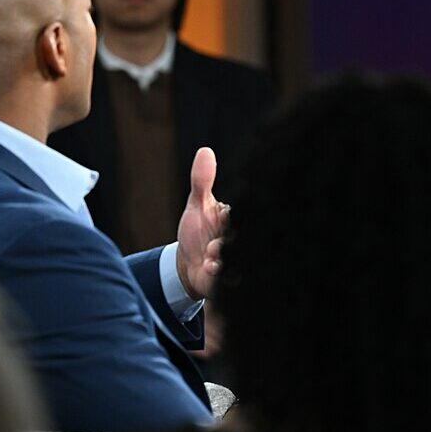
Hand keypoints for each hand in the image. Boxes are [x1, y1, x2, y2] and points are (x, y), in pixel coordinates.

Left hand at [176, 147, 228, 301]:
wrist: (190, 265)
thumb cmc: (197, 232)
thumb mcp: (197, 205)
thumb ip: (202, 181)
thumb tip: (205, 150)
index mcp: (234, 220)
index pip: (238, 215)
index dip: (228, 218)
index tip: (221, 216)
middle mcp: (239, 241)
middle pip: (239, 239)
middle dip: (227, 240)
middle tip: (215, 241)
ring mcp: (235, 261)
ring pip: (236, 260)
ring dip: (223, 259)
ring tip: (211, 257)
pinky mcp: (228, 280)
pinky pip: (229, 279)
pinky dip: (219, 274)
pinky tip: (209, 268)